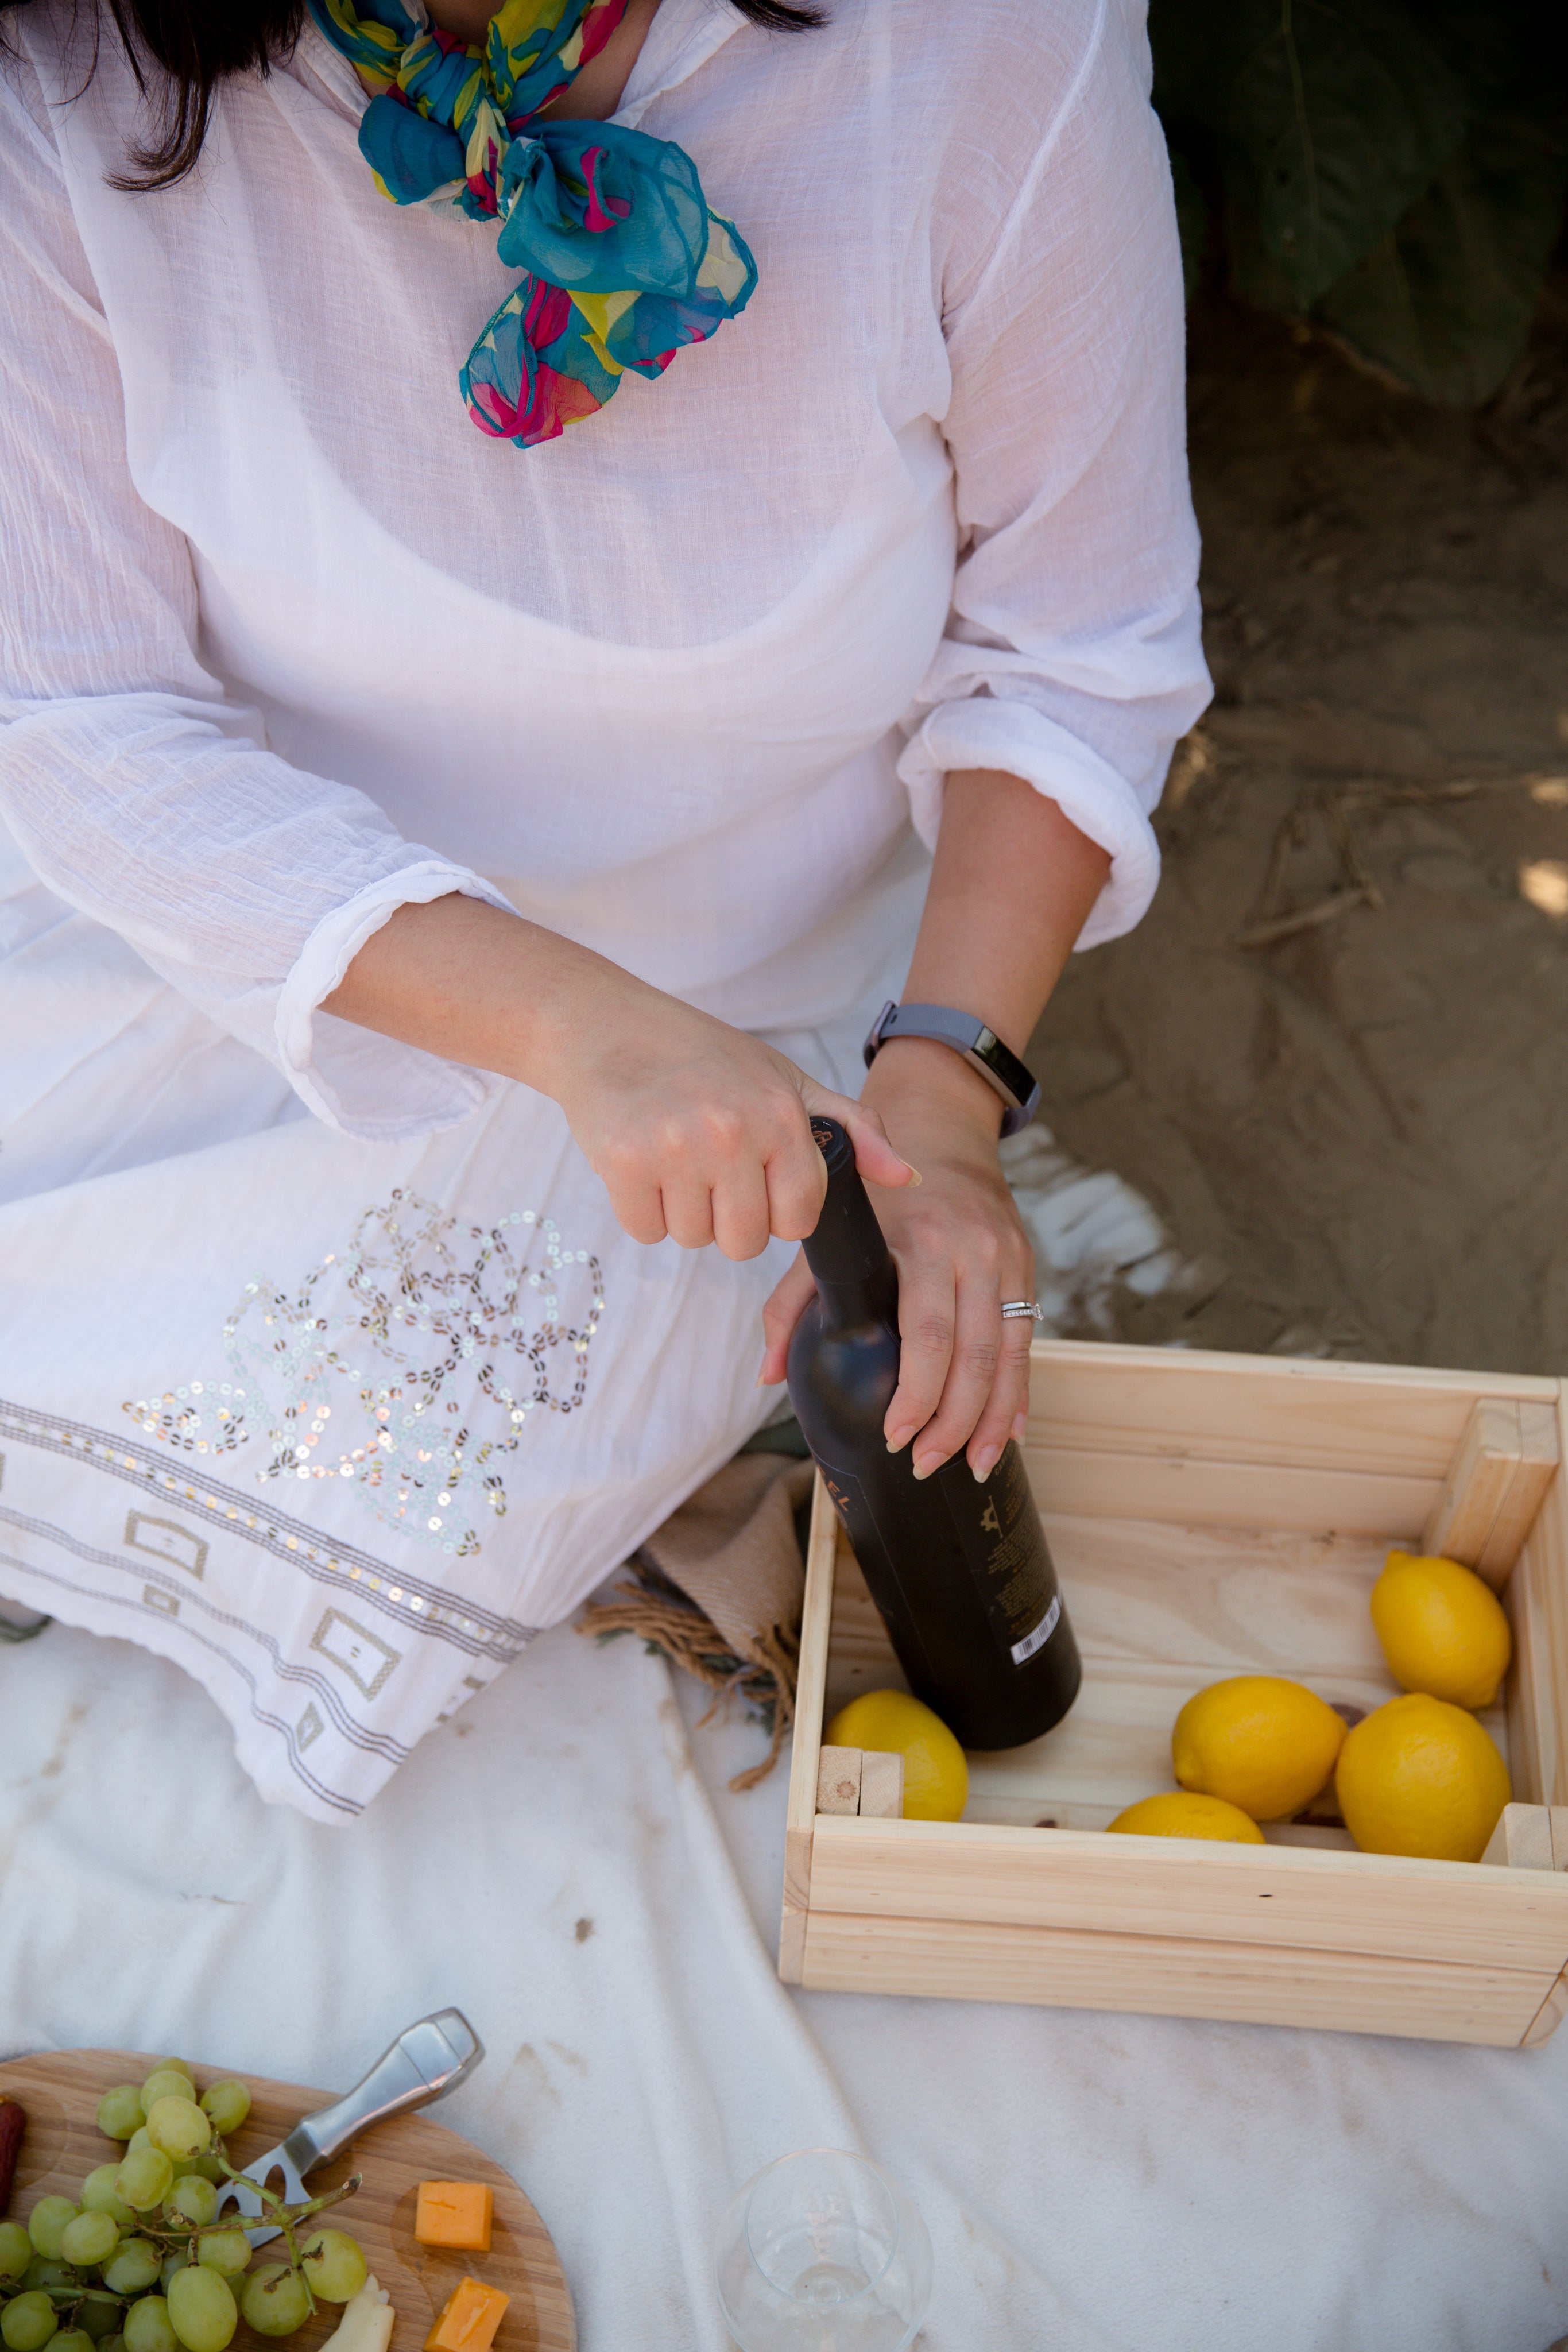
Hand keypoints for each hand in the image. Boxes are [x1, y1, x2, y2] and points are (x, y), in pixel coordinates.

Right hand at [540, 971, 918, 1258]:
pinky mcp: (624, 1162)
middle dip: (726, 1218)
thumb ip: (853, 1129)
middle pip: (744, 1242)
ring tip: (672, 1159)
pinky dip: (641, 1210)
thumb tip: (909, 1177)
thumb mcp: (786, 1081)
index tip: (752, 1179)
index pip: (798, 1218)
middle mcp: (733, 1131)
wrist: (606, 1025)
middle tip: (706, 1170)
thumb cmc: (702, 1056)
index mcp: (780, 1114)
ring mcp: (677, 1148)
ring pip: (693, 1239)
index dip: (775, 1210)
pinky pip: (646, 1231)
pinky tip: (641, 1163)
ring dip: (682, 1213)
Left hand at [759, 1039, 1036, 1479]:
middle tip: (926, 1464)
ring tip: (968, 1466)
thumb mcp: (832, 1234)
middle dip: (952, 1421)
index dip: (916, 1393)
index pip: (927, 1333)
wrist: (944, 1136)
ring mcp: (1006, 1261)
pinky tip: (1007, 1434)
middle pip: (972, 1354)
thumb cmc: (879, 1195)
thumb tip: (769, 1374)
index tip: (897, 1435)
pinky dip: (1018, 1394)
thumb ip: (793, 1303)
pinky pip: (1027, 1343)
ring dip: (990, 1420)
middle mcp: (971, 1251)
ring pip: (1008, 1356)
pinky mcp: (1027, 1270)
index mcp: (920, 1242)